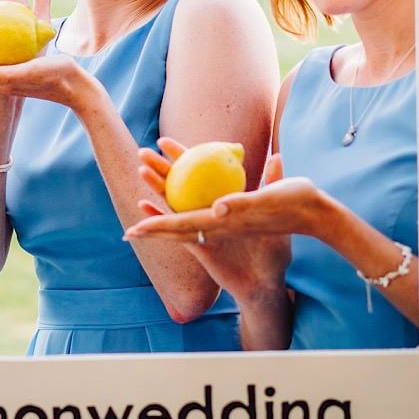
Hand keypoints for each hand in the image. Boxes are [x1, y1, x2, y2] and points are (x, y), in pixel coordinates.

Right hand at [124, 138, 293, 302]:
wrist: (271, 277)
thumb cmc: (274, 243)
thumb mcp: (276, 207)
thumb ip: (273, 181)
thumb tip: (277, 156)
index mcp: (220, 201)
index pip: (197, 173)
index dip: (180, 157)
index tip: (164, 141)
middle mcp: (205, 214)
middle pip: (177, 186)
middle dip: (159, 170)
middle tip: (143, 152)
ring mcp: (200, 230)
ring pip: (172, 206)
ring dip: (155, 189)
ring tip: (141, 171)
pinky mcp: (198, 247)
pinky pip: (175, 231)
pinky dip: (159, 220)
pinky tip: (145, 208)